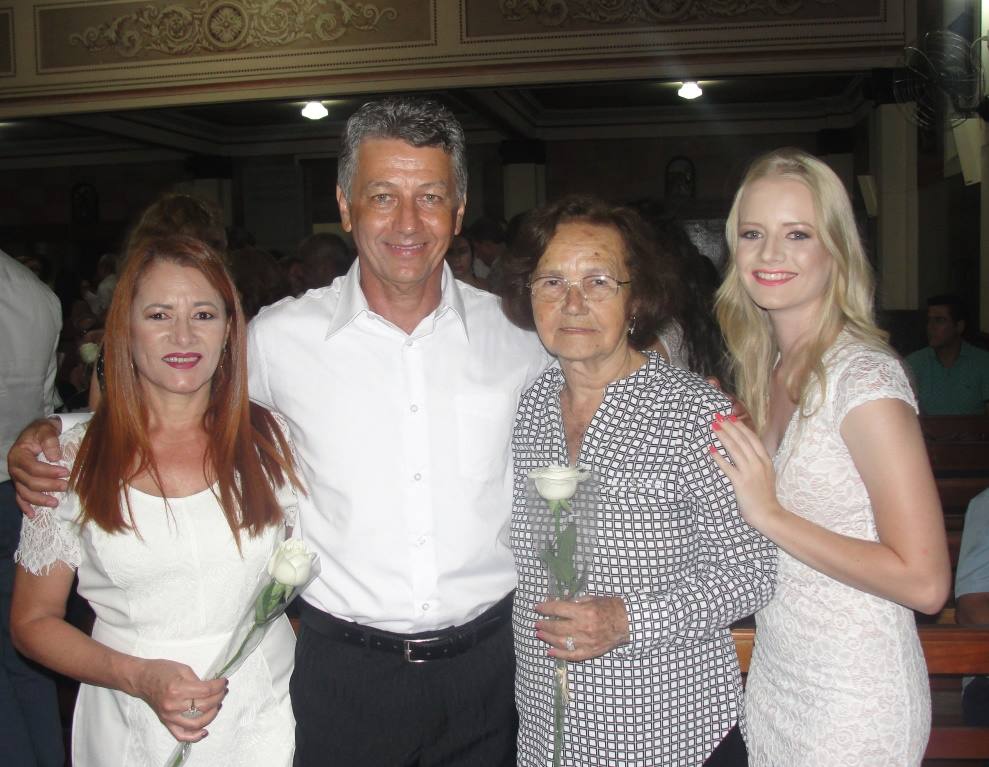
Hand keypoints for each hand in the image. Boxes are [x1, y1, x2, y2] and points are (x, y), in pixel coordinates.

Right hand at [7, 418, 66, 516]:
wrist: (39, 433)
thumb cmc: (43, 431)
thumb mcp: (46, 430)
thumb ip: (50, 441)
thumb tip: (55, 458)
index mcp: (19, 454)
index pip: (32, 467)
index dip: (49, 472)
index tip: (66, 472)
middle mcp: (14, 468)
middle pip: (29, 482)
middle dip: (48, 486)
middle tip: (66, 486)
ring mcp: (16, 477)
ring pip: (24, 493)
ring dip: (39, 500)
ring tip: (55, 502)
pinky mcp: (20, 483)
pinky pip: (19, 497)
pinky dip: (25, 506)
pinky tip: (32, 514)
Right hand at [132, 659, 227, 742]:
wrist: (142, 679)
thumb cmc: (161, 671)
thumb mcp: (183, 669)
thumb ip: (197, 680)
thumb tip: (211, 689)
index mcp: (178, 688)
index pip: (206, 691)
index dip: (218, 686)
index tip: (224, 682)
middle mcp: (173, 705)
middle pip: (204, 706)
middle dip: (218, 697)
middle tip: (223, 691)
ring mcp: (169, 716)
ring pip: (196, 722)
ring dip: (212, 715)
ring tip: (218, 705)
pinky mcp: (166, 722)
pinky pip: (181, 735)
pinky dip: (194, 736)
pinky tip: (204, 731)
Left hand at [535, 596, 628, 660]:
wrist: (628, 622)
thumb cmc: (610, 607)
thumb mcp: (592, 598)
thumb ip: (575, 602)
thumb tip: (557, 604)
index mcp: (584, 612)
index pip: (558, 609)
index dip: (545, 608)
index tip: (537, 608)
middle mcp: (583, 627)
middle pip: (557, 627)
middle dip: (544, 625)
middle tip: (537, 623)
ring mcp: (586, 642)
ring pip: (561, 642)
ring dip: (548, 638)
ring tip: (540, 634)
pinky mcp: (590, 652)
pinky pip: (571, 655)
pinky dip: (559, 654)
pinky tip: (549, 651)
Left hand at [707, 413, 779, 531]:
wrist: (768, 513)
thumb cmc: (765, 495)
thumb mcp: (766, 474)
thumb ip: (758, 461)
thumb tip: (747, 449)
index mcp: (765, 460)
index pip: (752, 438)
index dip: (740, 426)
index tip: (730, 417)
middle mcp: (758, 463)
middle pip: (742, 440)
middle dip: (729, 426)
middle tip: (718, 417)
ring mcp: (750, 472)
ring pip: (735, 449)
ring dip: (723, 436)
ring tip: (714, 427)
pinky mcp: (740, 482)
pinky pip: (727, 467)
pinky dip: (718, 457)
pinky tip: (710, 450)